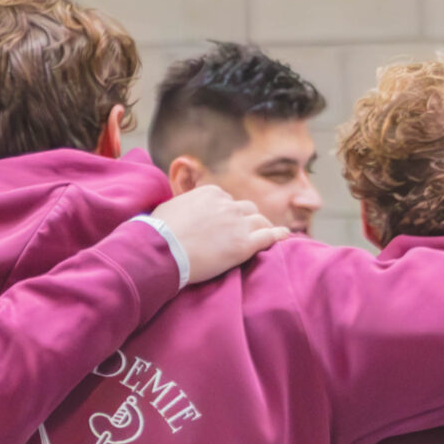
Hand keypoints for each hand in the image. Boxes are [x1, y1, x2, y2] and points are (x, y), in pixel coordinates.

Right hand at [152, 184, 290, 284]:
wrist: (162, 250)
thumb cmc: (158, 232)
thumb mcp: (169, 207)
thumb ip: (183, 204)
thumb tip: (180, 209)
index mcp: (211, 193)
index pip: (227, 200)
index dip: (226, 213)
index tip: (223, 223)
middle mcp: (227, 205)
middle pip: (246, 208)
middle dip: (246, 218)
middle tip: (245, 230)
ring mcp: (238, 224)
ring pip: (260, 221)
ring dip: (262, 227)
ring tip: (266, 235)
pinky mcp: (244, 245)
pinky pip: (269, 236)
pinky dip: (278, 235)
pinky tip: (285, 237)